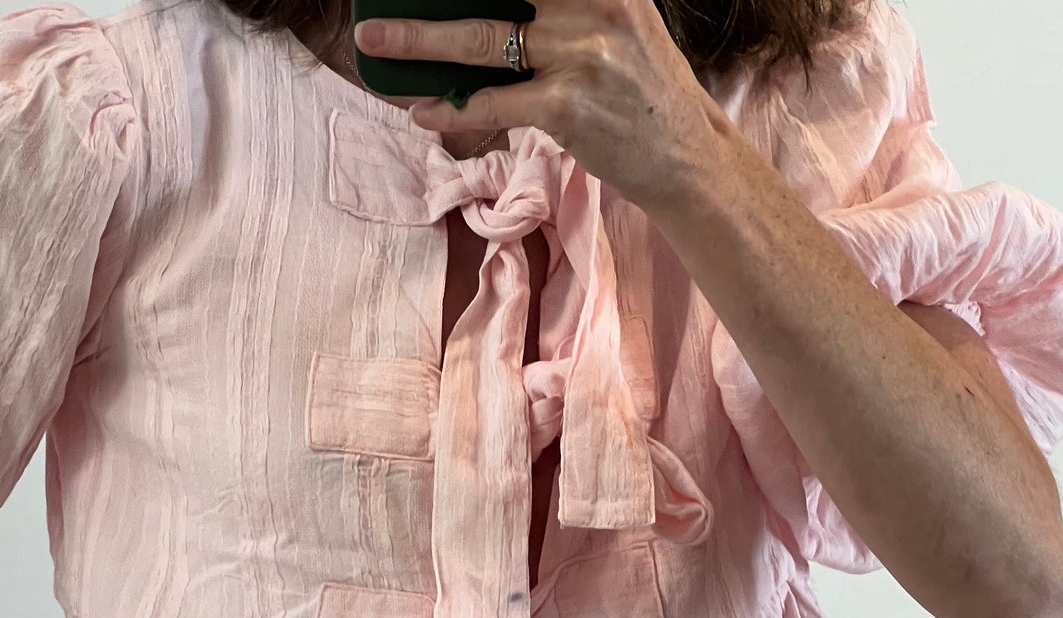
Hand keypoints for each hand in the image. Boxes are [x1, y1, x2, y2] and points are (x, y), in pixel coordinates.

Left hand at [353, 0, 728, 208]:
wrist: (687, 157)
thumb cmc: (643, 90)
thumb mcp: (621, 21)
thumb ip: (567, 5)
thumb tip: (499, 6)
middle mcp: (594, 4)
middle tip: (382, 0)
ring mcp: (580, 54)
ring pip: (480, 39)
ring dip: (419, 41)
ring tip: (375, 40)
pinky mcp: (567, 106)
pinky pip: (493, 102)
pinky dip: (452, 107)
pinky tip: (422, 109)